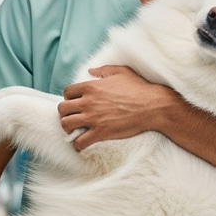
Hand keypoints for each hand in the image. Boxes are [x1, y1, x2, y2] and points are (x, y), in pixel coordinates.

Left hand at [58, 65, 173, 150]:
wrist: (153, 106)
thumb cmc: (139, 88)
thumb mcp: (122, 72)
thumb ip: (103, 70)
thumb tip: (91, 71)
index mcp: (92, 86)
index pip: (67, 92)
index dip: (68, 97)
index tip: (75, 102)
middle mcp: (89, 102)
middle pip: (62, 108)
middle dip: (65, 113)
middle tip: (73, 116)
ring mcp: (94, 118)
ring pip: (66, 124)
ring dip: (68, 128)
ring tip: (75, 130)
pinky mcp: (101, 132)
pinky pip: (80, 141)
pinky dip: (78, 144)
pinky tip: (82, 143)